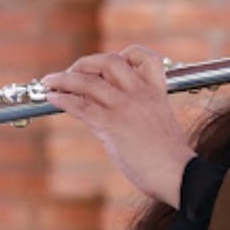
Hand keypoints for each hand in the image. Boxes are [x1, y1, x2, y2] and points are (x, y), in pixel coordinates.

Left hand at [41, 46, 195, 207]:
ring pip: (89, 82)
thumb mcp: (157, 127)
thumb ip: (134, 115)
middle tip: (72, 71)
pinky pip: (82, 106)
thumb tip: (104, 119)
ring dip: (64, 79)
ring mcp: (126, 107)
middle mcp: (140, 94)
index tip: (112, 61)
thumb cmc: (170, 160)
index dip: (126, 54)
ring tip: (49, 81)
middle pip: (110, 62)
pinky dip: (63, 99)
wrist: (179, 175)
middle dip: (86, 63)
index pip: (145, 58)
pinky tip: (52, 98)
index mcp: (156, 93)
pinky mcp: (113, 125)